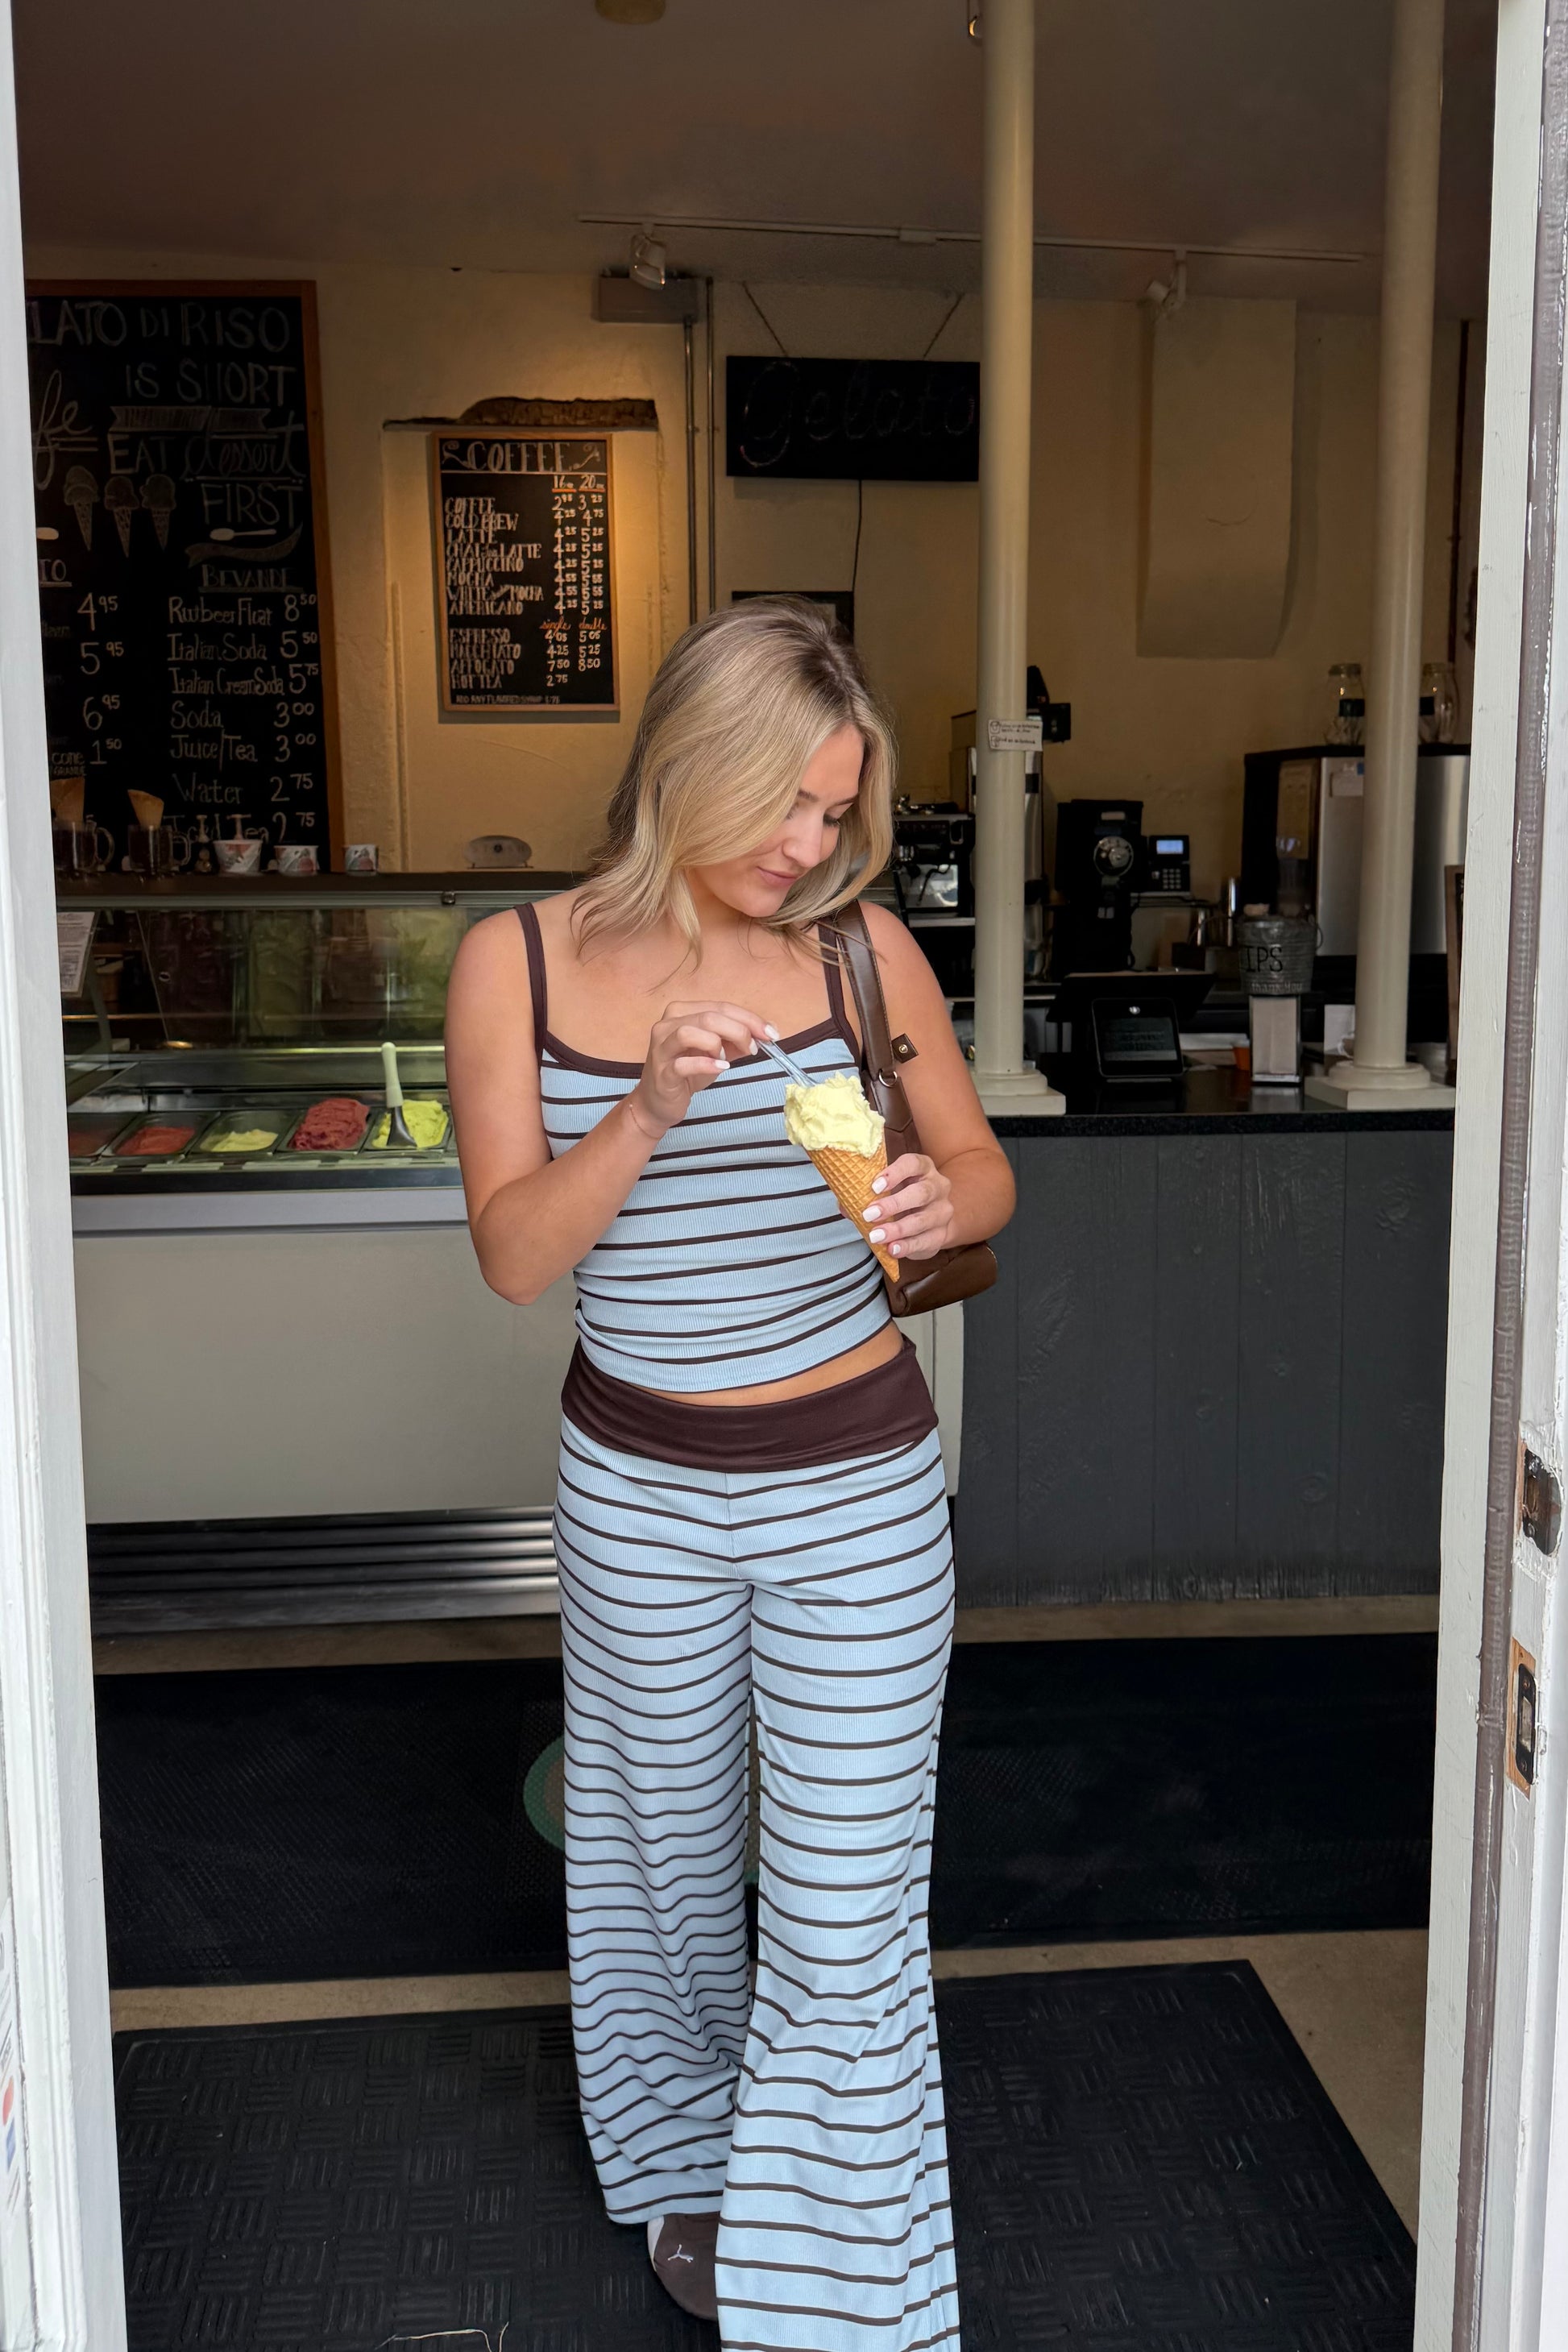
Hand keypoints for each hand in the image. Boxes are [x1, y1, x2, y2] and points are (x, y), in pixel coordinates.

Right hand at [627, 1000, 774, 1138]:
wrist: (659, 1102)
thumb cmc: (687, 1072)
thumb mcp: (717, 1051)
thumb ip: (738, 1039)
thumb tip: (768, 1030)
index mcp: (682, 1012)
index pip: (720, 1007)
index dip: (749, 1018)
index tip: (771, 1033)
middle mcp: (667, 1024)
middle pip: (708, 1017)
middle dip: (738, 1031)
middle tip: (753, 1048)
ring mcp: (661, 1048)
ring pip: (689, 1032)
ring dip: (716, 1044)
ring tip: (726, 1059)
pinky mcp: (661, 1072)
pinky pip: (682, 1063)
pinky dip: (705, 1064)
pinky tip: (720, 1068)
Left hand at [863, 1152, 955, 1260]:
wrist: (928, 1221)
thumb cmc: (900, 1197)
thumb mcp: (886, 1190)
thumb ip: (864, 1195)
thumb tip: (845, 1206)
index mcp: (923, 1168)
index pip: (913, 1163)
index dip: (895, 1173)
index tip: (874, 1186)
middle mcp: (937, 1186)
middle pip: (920, 1193)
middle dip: (893, 1204)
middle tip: (869, 1214)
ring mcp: (942, 1211)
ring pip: (923, 1220)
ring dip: (897, 1229)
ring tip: (876, 1236)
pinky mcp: (941, 1234)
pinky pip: (925, 1241)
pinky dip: (907, 1246)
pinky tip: (892, 1249)